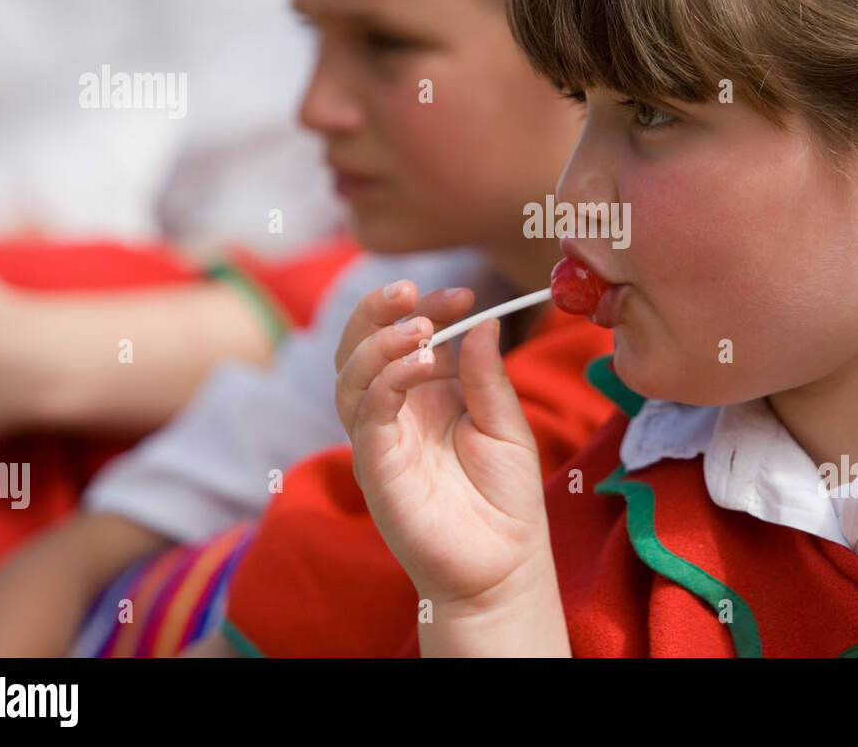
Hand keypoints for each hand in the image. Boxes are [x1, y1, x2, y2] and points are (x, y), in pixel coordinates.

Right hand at [335, 282, 559, 615]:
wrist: (503, 564)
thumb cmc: (507, 500)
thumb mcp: (506, 425)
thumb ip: (486, 376)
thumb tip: (482, 320)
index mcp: (427, 394)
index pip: (407, 335)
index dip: (427, 307)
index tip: (464, 293)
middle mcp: (396, 411)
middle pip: (361, 346)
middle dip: (380, 311)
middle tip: (413, 293)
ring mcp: (381, 438)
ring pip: (350, 376)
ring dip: (380, 343)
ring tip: (419, 330)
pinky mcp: (376, 466)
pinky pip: (365, 416)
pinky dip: (384, 383)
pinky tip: (416, 367)